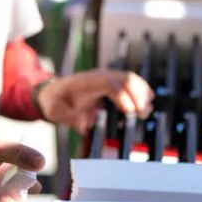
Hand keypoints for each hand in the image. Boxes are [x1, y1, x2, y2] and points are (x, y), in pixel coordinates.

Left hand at [37, 70, 153, 133]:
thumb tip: (84, 125)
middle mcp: (99, 77)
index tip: (130, 111)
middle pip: (124, 78)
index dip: (122, 96)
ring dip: (141, 92)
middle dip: (137, 94)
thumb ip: (68, 117)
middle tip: (143, 112)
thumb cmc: (55, 102)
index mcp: (86, 82)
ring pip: (129, 79)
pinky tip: (147, 104)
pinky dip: (140, 92)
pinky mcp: (112, 83)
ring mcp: (107, 78)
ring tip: (147, 110)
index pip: (109, 83)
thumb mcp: (55, 111)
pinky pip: (129, 83)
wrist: (54, 93)